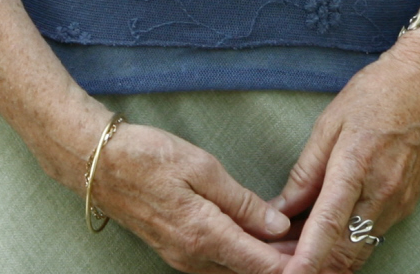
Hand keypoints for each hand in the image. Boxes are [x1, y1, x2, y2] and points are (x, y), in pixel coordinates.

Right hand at [79, 116, 298, 273]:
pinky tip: (261, 236)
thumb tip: (278, 227)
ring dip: (265, 259)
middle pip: (251, 272)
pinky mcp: (176, 251)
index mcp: (204, 236)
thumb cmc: (149, 157)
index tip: (319, 254)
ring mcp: (182, 257)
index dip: (294, 264)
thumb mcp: (202, 168)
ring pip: (235, 268)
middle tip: (316, 242)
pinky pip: (219, 261)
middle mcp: (193, 257)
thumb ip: (242, 202)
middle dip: (284, 262)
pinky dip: (244, 253)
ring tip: (296, 238)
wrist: (99, 164)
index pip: (261, 265)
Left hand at [276, 36, 419, 270]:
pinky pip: (374, 238)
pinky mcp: (408, 205)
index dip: (308, 257)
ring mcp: (399, 202)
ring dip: (331, 261)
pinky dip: (349, 247)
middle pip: (345, 252)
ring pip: (360, 251)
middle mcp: (383, 192)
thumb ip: (305, 171)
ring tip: (300, 256)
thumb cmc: (377, 92)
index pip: (328, 224)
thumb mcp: (330, 122)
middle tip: (282, 266)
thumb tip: (281, 209)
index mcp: (357, 165)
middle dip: (315, 267)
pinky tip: (329, 240)